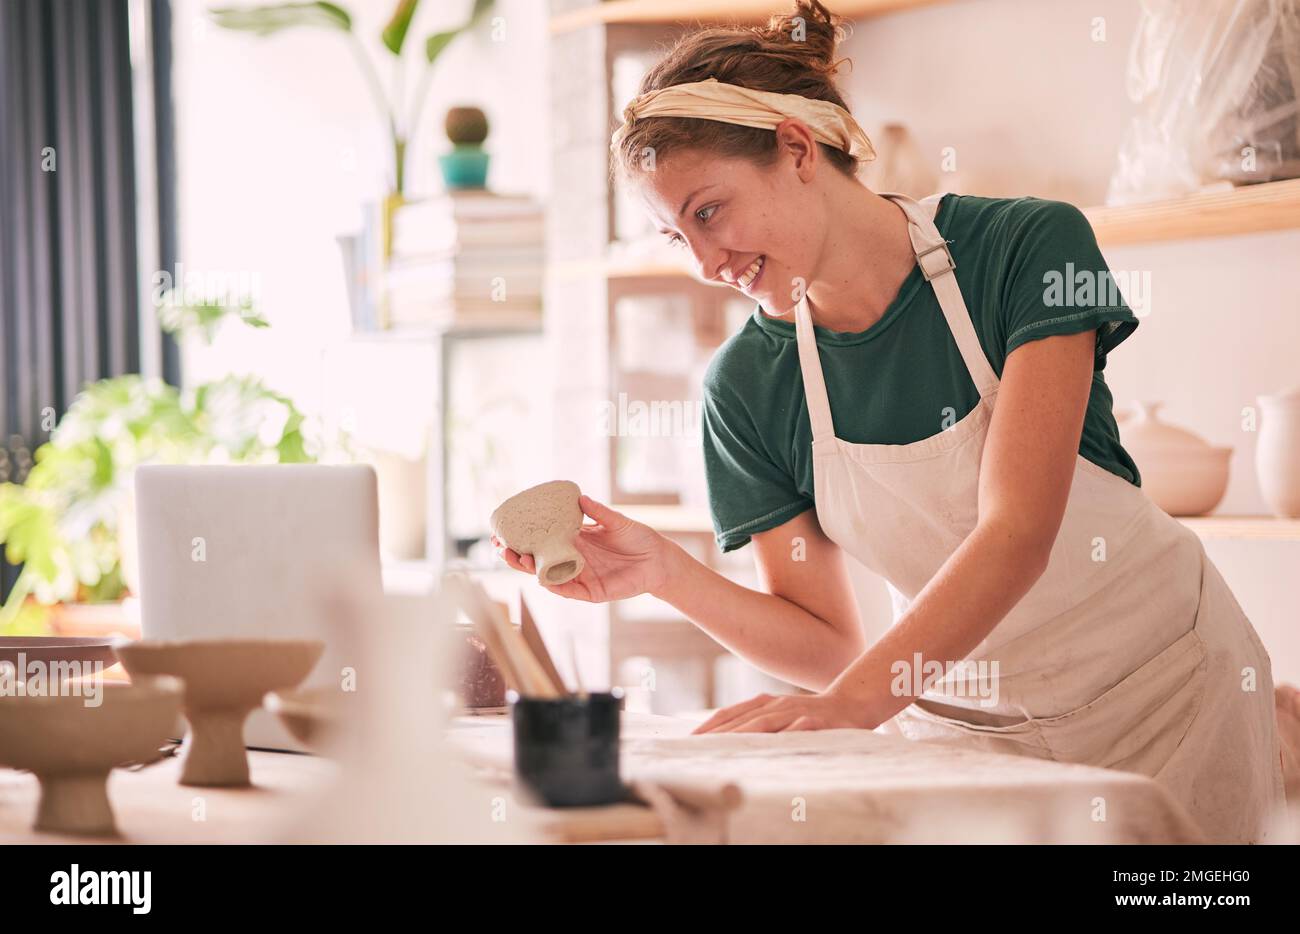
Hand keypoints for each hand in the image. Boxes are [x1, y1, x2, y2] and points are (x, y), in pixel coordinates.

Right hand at [491, 494, 673, 602]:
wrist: (659, 559)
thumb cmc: (638, 537)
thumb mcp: (616, 521)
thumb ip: (598, 512)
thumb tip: (579, 497)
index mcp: (574, 541)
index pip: (542, 540)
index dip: (522, 536)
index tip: (503, 530)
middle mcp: (572, 559)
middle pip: (537, 560)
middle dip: (516, 555)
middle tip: (499, 546)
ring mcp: (580, 576)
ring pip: (548, 576)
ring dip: (530, 569)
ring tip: (515, 557)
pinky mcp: (591, 592)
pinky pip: (569, 591)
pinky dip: (555, 586)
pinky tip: (541, 579)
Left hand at [690, 689, 878, 733]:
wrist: (850, 704)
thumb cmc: (808, 715)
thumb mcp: (779, 716)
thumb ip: (756, 723)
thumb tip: (724, 737)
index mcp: (764, 703)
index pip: (731, 713)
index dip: (710, 725)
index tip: (690, 738)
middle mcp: (776, 705)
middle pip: (742, 720)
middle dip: (719, 734)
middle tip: (698, 747)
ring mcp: (796, 712)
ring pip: (765, 724)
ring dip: (744, 734)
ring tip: (724, 746)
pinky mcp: (817, 722)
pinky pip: (798, 729)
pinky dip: (784, 735)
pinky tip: (773, 744)